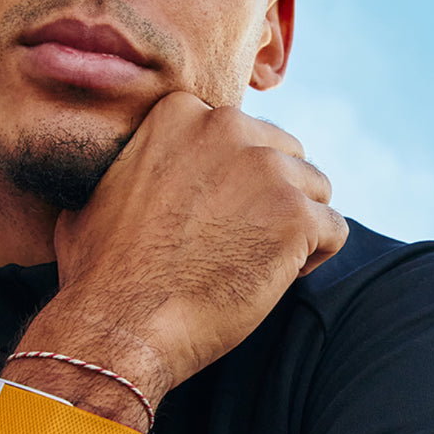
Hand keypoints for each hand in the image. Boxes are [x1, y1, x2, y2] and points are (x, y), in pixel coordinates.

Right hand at [52, 91, 347, 394]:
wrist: (115, 321)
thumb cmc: (99, 267)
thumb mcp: (102, 185)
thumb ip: (138, 159)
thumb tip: (136, 163)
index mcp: (181, 111)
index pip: (240, 134)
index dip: (234, 177)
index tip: (212, 214)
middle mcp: (226, 126)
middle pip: (283, 153)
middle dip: (271, 195)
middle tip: (238, 241)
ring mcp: (265, 168)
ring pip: (314, 188)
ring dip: (294, 224)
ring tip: (255, 262)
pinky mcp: (295, 215)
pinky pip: (334, 230)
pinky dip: (313, 257)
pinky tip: (275, 278)